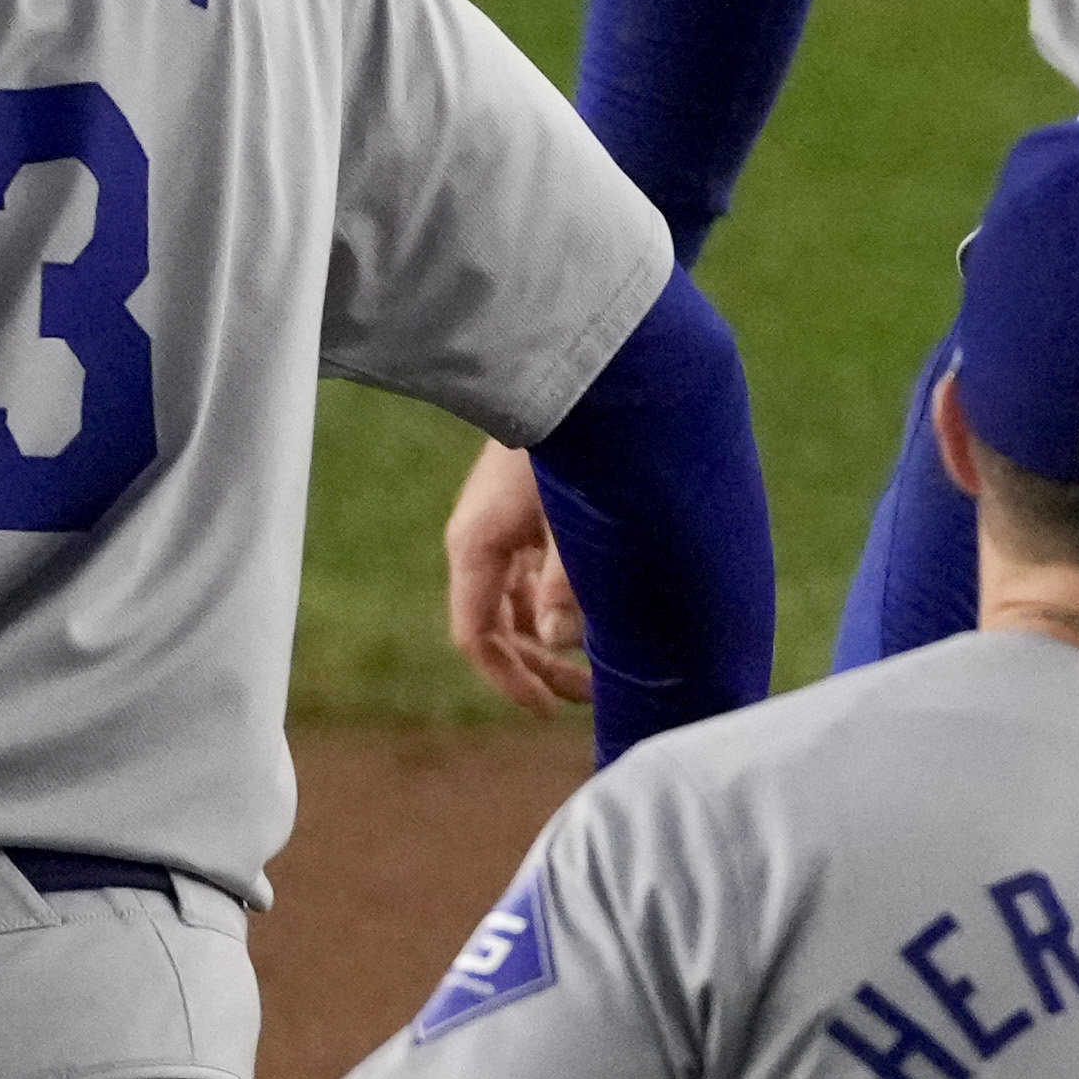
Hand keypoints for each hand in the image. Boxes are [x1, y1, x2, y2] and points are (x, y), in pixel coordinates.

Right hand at [440, 441, 588, 719]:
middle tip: (591, 694)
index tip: (550, 710)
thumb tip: (558, 641)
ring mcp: (502, 526)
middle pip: (499, 626)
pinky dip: (557, 600)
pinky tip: (595, 611)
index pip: (477, 635)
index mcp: (477, 547)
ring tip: (601, 661)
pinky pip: (531, 572)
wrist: (565, 368)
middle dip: (540, 667)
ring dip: (552, 636)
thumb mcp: (572, 518)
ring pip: (517, 601)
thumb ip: (566, 582)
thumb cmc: (571, 443)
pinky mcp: (523, 510)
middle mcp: (481, 542)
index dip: (510, 680)